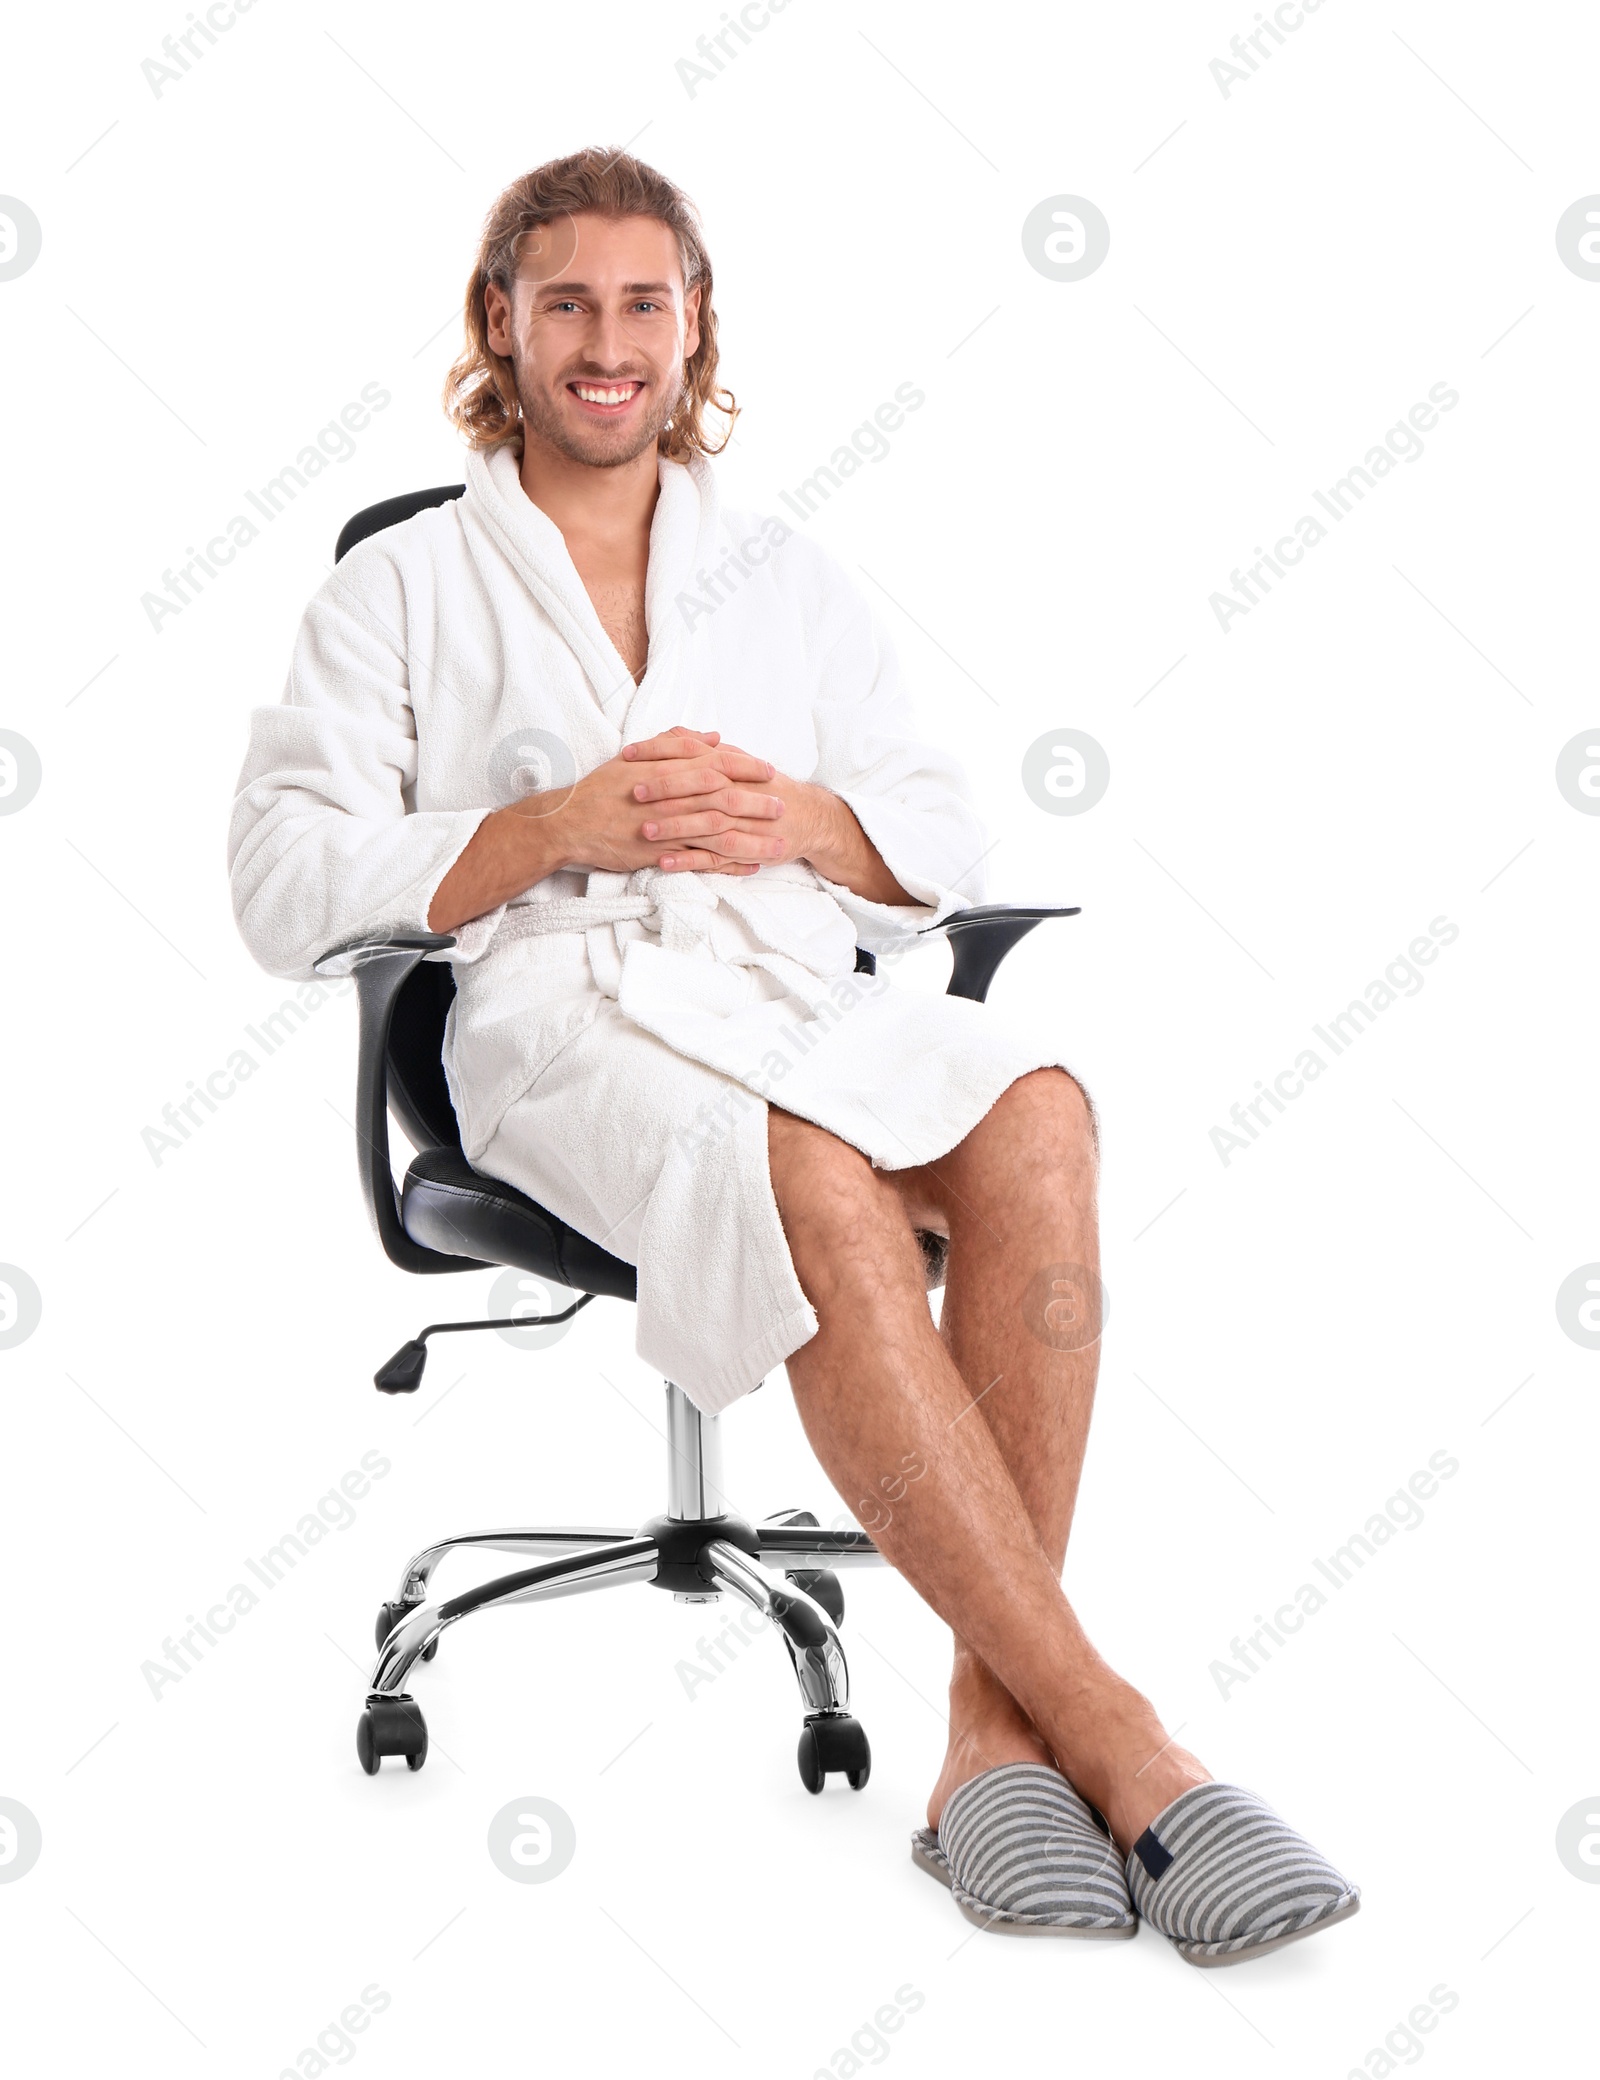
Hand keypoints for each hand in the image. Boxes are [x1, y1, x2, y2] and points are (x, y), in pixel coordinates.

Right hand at [506, 725, 781, 877]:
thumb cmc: (602, 788)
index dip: (744, 767)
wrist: (569, 823)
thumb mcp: (635, 757)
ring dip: (750, 837)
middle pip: (721, 798)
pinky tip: (750, 866)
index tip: (769, 769)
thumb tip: (712, 737)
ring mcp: (664, 828)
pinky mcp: (659, 855)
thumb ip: (674, 744)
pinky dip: (727, 864)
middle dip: (755, 802)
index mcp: (664, 771)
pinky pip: (699, 861)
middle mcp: (667, 798)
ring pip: (715, 832)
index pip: (713, 764)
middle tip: (783, 804)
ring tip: (778, 841)